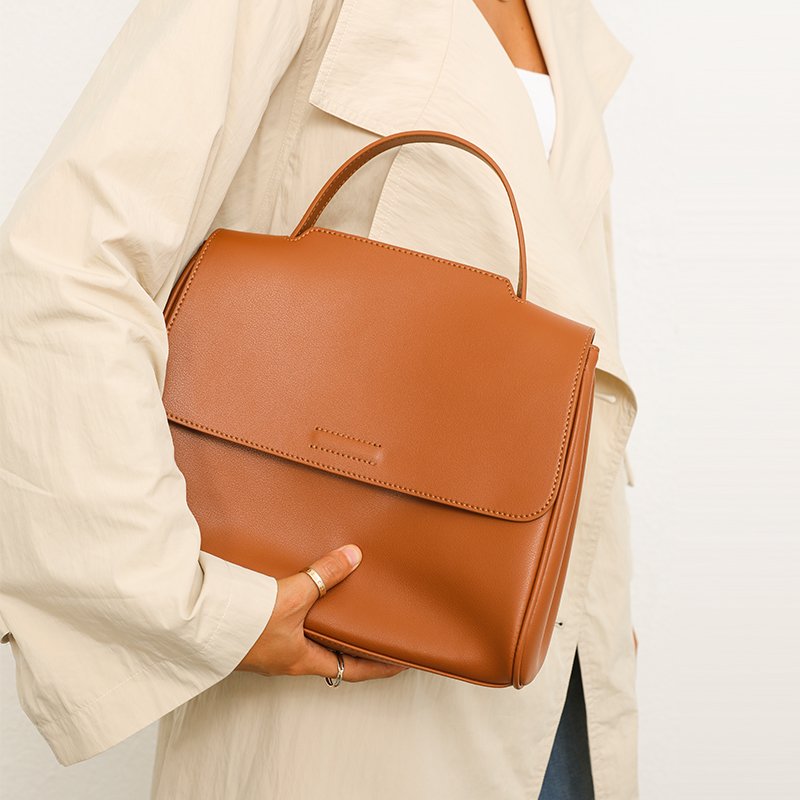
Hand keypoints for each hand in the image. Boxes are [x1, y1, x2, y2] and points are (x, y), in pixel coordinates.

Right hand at [235, 544, 407, 682]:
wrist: (194, 623)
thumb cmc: (243, 624)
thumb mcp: (292, 597)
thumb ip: (324, 576)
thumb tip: (355, 556)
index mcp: (302, 660)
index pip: (352, 671)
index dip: (379, 667)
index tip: (402, 660)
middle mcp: (288, 657)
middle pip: (332, 653)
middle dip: (354, 641)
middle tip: (378, 624)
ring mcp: (269, 646)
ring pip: (310, 636)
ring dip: (328, 622)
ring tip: (347, 600)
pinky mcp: (253, 631)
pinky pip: (288, 622)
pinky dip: (304, 609)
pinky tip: (305, 588)